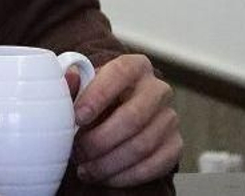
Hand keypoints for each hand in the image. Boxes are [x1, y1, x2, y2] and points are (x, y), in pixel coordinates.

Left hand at [69, 54, 181, 187]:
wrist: (119, 115)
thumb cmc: (98, 100)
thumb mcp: (83, 87)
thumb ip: (73, 84)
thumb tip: (70, 78)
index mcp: (135, 67)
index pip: (120, 73)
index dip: (98, 96)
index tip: (78, 118)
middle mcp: (157, 90)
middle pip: (133, 117)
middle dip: (100, 140)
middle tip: (78, 152)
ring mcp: (169, 118)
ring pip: (142, 145)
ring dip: (109, 163)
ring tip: (86, 169)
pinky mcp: (174, 145)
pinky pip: (153, 166)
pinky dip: (125, 176)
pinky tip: (105, 177)